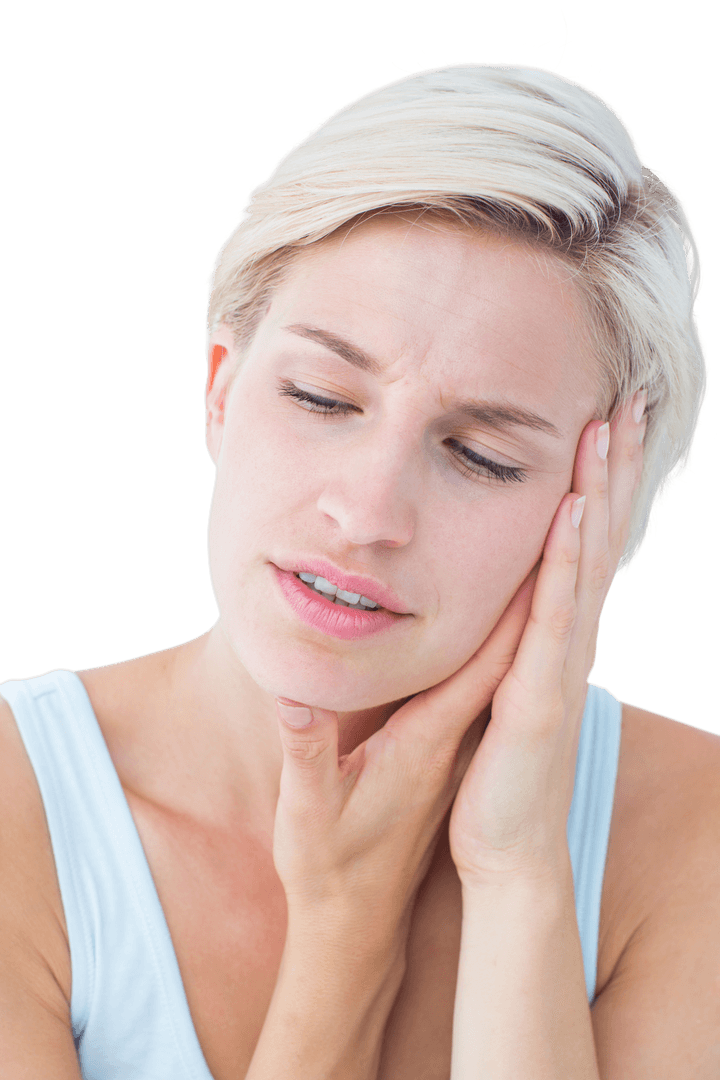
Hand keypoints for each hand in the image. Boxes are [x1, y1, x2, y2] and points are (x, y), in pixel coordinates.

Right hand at [272, 571, 538, 947]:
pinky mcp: (436, 758)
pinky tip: (481, 630)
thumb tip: (293, 696)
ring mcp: (446, 752)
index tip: (531, 568)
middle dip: (521, 605)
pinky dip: (484, 655)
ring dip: (509, 626)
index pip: (480, 673)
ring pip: (490, 677)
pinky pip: (471, 694)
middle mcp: (448, 744)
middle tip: (539, 545)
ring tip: (523, 570)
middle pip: (498, 664)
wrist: (354, 920)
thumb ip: (305, 751)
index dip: (508, 621)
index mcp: (424, 746)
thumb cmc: (329, 864)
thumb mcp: (307, 809)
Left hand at [447, 393, 647, 887]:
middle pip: (601, 536)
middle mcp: (571, 639)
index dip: (603, 479)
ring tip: (609, 427)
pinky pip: (555, 617)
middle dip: (617, 466)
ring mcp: (561, 664)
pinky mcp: (540, 697)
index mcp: (558, 633)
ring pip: (587, 563)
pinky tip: (575, 511)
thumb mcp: (504, 682)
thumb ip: (510, 634)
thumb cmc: (501, 767)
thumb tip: (505, 589)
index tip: (608, 416)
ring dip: (601, 492)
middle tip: (631, 396)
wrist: (506, 846)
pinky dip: (568, 561)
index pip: (586, 540)